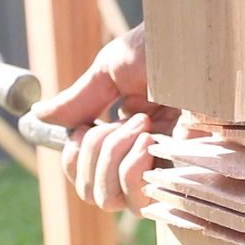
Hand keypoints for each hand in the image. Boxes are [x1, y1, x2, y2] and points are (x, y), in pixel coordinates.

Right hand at [31, 23, 191, 213]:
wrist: (203, 42)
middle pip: (92, 192)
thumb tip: (40, 115)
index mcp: (129, 135)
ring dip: (112, 159)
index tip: (84, 125)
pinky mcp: (185, 179)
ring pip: (111, 200)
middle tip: (120, 119)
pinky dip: (132, 171)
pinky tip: (148, 141)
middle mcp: (145, 158)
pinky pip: (142, 201)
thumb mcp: (113, 70)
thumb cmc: (168, 49)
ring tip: (140, 126)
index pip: (85, 173)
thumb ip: (81, 99)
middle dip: (93, 153)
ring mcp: (165, 171)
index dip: (75, 156)